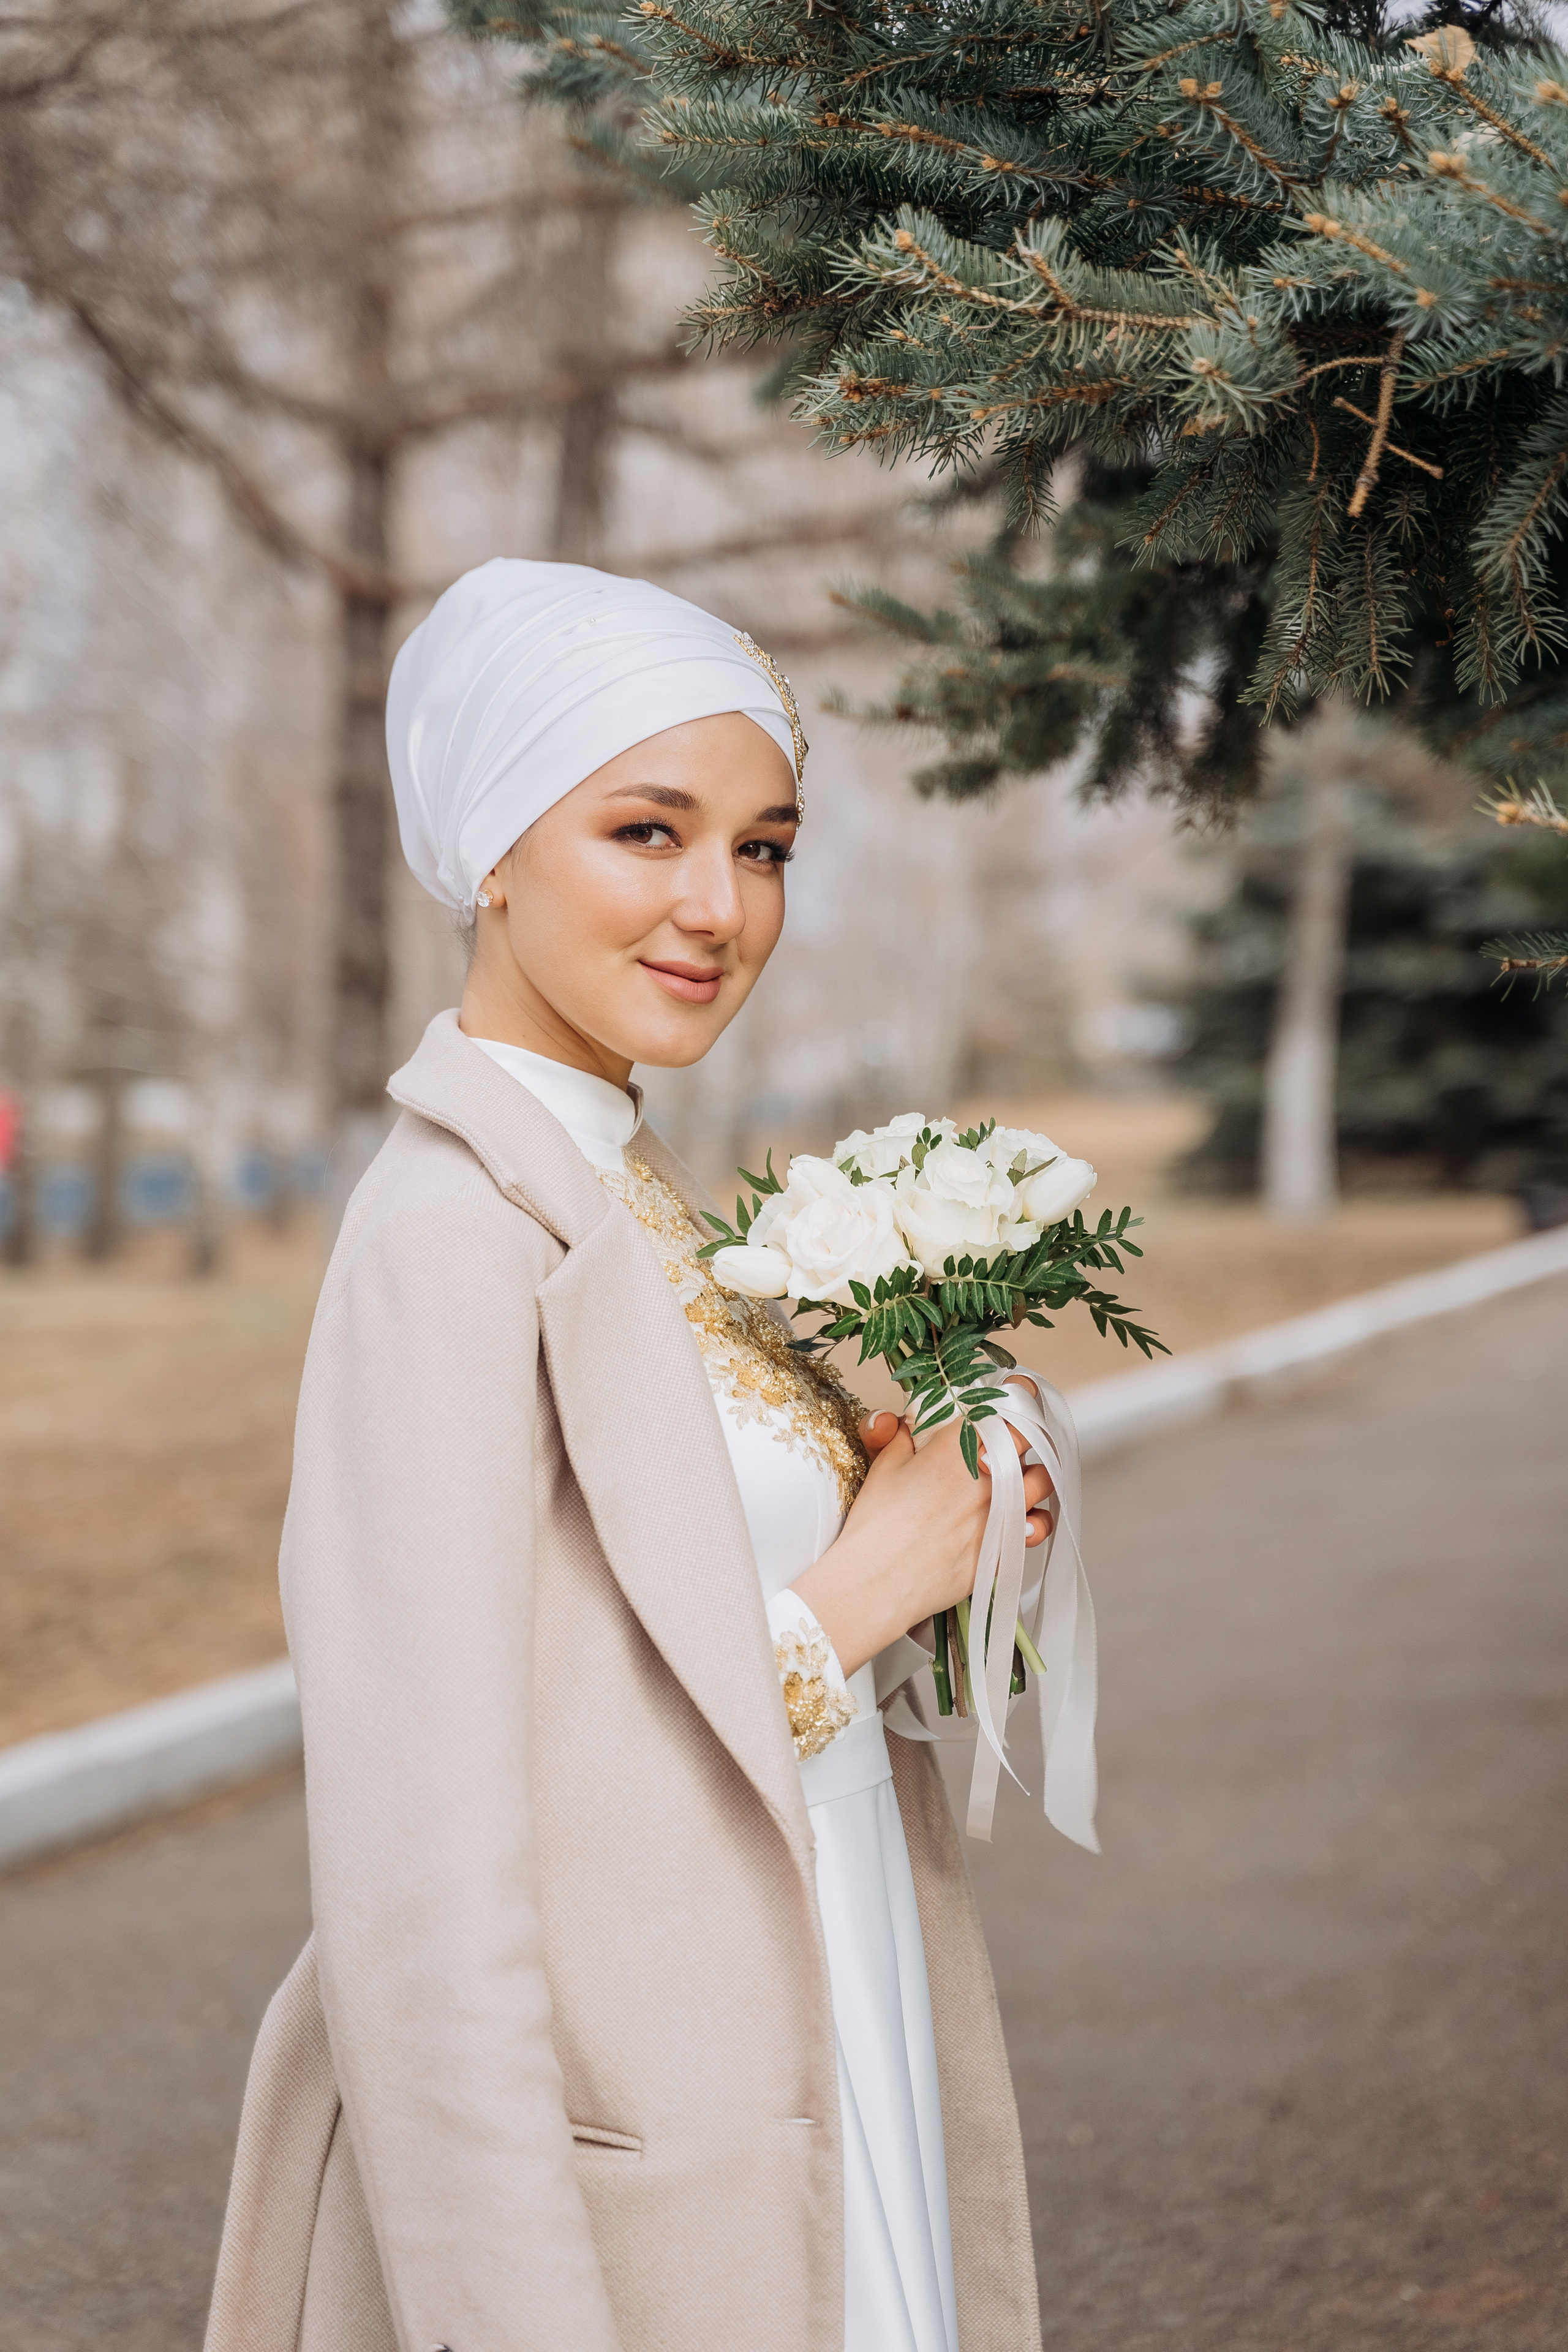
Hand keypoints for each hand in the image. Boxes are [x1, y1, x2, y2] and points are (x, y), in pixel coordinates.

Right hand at [788, 1400, 1054, 1680]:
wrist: (876, 1583)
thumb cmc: (876, 1526)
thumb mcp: (883, 1467)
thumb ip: (898, 1435)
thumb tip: (904, 1421)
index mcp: (956, 1449)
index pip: (1008, 1408)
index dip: (1021, 1394)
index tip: (1022, 1389)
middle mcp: (986, 1478)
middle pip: (1032, 1443)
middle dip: (1029, 1434)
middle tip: (1019, 1435)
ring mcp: (999, 1514)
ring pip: (1041, 1482)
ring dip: (1033, 1476)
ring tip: (1020, 1477)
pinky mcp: (1003, 1549)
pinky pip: (1037, 1527)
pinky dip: (1035, 1520)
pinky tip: (1024, 1518)